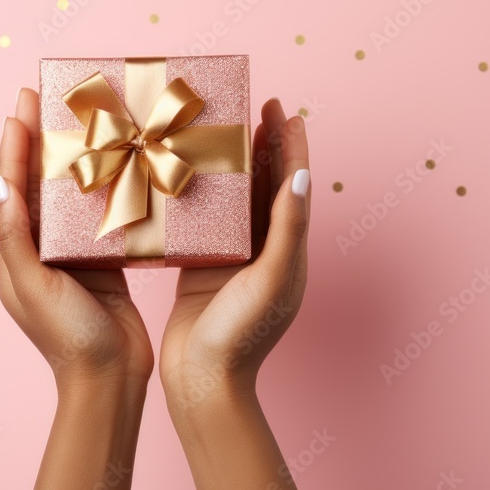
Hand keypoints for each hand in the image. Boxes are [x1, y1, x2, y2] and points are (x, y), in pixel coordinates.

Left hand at [0, 88, 153, 387]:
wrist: (110, 379)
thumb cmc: (68, 337)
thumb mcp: (32, 285)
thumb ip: (13, 236)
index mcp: (16, 255)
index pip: (11, 189)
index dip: (15, 146)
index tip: (21, 107)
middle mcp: (41, 251)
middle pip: (38, 185)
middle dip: (40, 142)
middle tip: (48, 100)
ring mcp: (73, 256)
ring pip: (69, 197)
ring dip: (72, 159)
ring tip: (82, 122)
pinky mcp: (104, 261)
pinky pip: (100, 216)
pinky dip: (104, 188)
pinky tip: (118, 164)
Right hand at [160, 97, 310, 406]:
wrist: (204, 382)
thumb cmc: (242, 335)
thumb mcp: (272, 278)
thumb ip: (287, 228)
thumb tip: (302, 174)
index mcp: (289, 251)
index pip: (294, 186)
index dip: (291, 146)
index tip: (285, 110)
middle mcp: (266, 251)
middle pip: (268, 186)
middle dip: (264, 145)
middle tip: (255, 107)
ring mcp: (235, 259)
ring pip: (238, 200)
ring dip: (234, 164)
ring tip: (223, 130)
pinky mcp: (204, 268)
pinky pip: (208, 222)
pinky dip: (204, 194)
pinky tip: (187, 174)